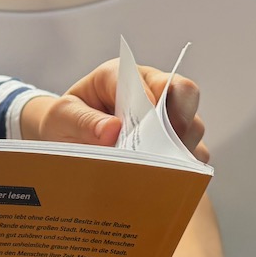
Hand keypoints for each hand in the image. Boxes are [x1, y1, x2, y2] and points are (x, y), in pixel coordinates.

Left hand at [20, 61, 208, 161]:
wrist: (64, 139)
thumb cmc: (64, 121)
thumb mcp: (62, 117)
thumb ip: (83, 121)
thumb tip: (112, 130)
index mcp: (122, 75)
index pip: (150, 79)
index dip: (155, 101)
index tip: (146, 125)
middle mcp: (151, 89)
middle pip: (186, 94)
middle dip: (180, 121)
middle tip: (164, 148)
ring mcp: (166, 117)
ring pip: (193, 127)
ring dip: (180, 149)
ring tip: (159, 171)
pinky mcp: (172, 143)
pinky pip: (192, 155)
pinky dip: (183, 169)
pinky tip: (164, 181)